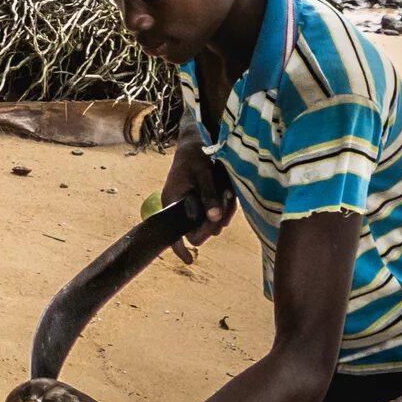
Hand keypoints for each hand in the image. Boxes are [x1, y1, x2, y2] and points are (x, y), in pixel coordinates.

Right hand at [161, 144, 234, 261]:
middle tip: (226, 203)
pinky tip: (229, 195)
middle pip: (198, 232)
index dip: (180, 248)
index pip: (173, 234)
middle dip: (214, 223)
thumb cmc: (196, 154)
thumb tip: (214, 220)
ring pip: (211, 224)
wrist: (198, 140)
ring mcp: (193, 207)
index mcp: (171, 202)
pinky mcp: (204, 203)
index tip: (190, 261)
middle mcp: (180, 208)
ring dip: (223, 213)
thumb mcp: (203, 172)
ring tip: (228, 193)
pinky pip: (217, 214)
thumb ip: (208, 195)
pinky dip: (226, 208)